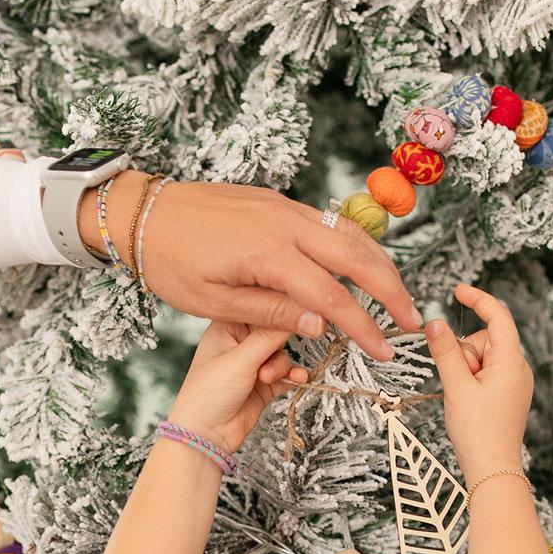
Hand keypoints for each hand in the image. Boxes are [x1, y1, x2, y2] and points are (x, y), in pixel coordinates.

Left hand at [78, 173, 420, 364]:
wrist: (141, 212)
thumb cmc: (169, 262)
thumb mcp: (216, 303)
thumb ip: (273, 313)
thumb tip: (323, 325)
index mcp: (269, 253)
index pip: (333, 297)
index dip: (364, 327)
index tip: (385, 351)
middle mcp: (285, 223)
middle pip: (358, 256)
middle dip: (391, 290)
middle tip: (411, 321)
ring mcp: (284, 207)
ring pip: (350, 233)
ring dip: (379, 264)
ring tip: (396, 295)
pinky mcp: (277, 203)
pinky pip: (328, 223)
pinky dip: (354, 246)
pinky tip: (362, 266)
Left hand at [166, 323, 307, 455]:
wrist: (205, 436)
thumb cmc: (209, 393)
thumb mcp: (241, 359)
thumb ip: (272, 335)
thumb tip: (301, 312)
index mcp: (227, 325)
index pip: (260, 308)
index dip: (281, 310)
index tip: (303, 312)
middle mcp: (240, 341)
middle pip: (276, 331)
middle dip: (280, 345)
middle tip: (277, 353)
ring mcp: (253, 363)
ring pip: (283, 354)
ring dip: (281, 367)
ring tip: (266, 379)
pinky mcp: (264, 384)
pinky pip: (287, 374)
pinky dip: (293, 377)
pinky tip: (298, 380)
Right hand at [424, 285, 533, 484]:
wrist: (492, 470)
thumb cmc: (479, 433)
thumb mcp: (456, 387)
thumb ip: (445, 351)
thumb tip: (435, 323)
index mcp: (511, 361)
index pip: (498, 316)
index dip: (478, 299)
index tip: (458, 291)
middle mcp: (518, 369)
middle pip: (484, 340)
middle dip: (464, 354)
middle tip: (458, 382)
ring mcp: (514, 383)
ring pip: (481, 359)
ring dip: (465, 371)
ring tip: (464, 398)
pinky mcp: (507, 395)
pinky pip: (484, 375)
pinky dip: (470, 381)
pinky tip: (468, 403)